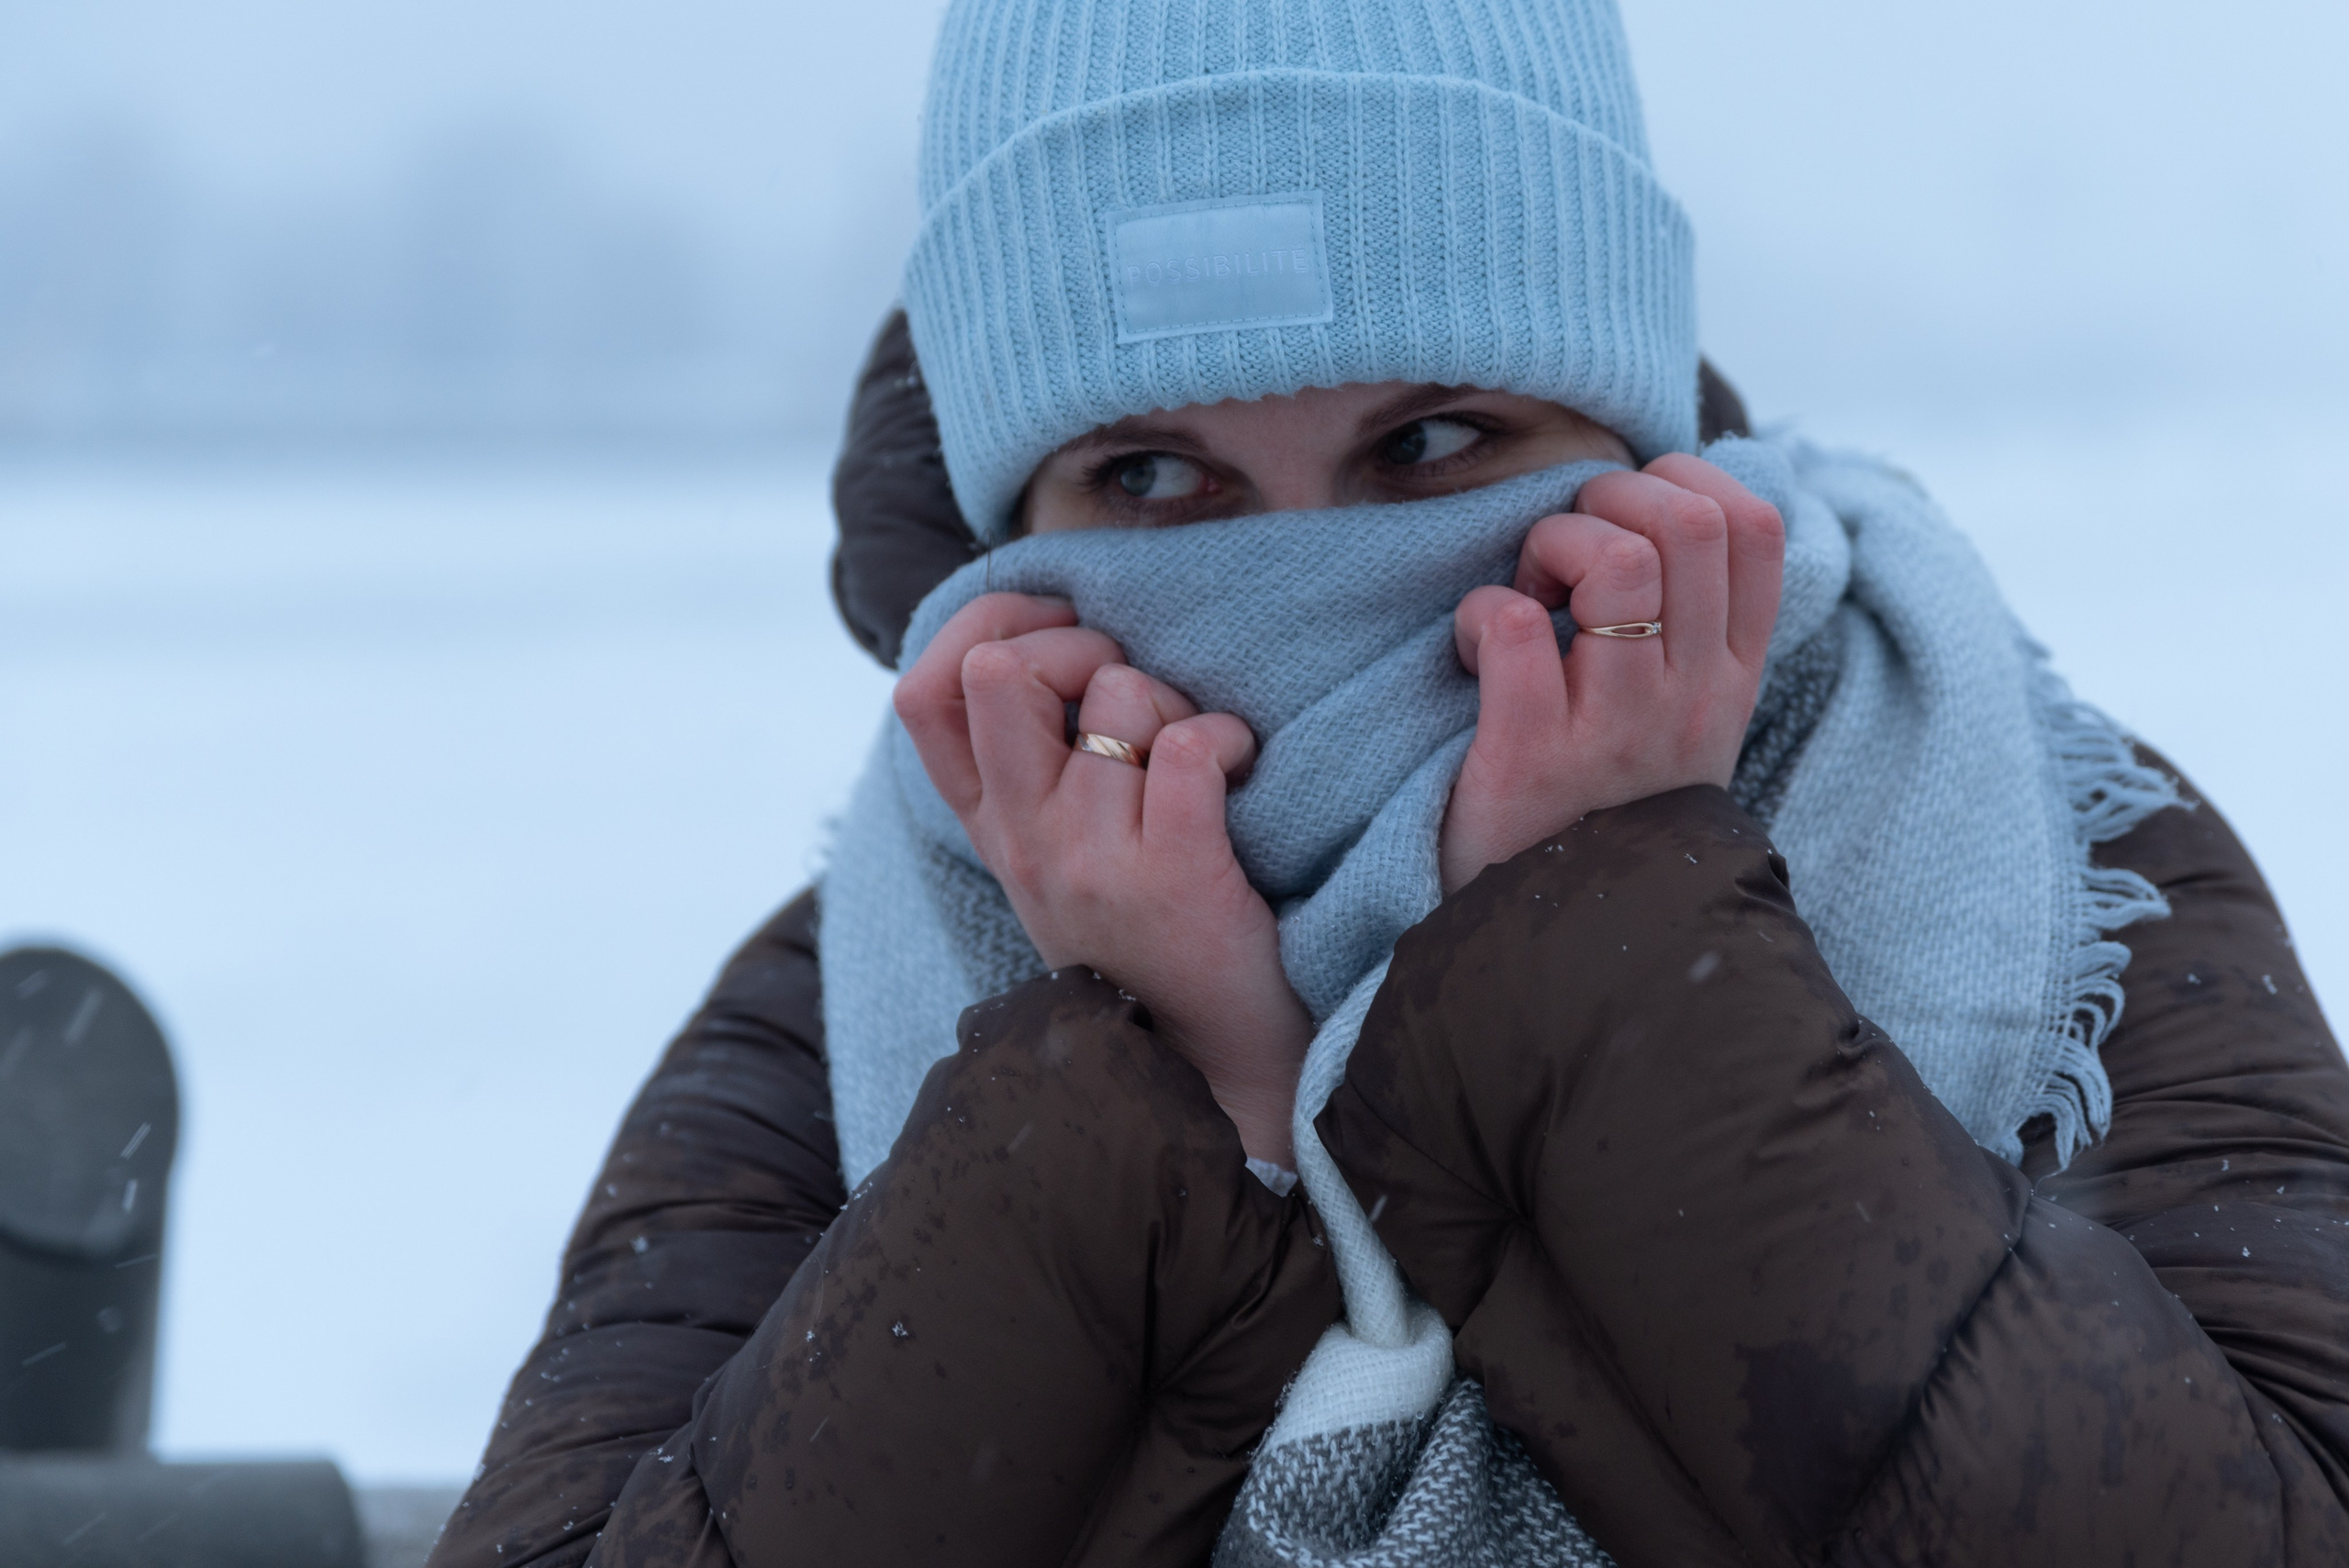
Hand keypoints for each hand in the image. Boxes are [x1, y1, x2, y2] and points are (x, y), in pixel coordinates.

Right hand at [894, 593, 1310, 1165]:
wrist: (1218, 1065)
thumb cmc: (1155, 939)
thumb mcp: (1062, 857)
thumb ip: (1035, 765)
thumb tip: (1043, 638)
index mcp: (994, 831)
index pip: (922, 696)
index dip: (984, 629)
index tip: (1059, 628)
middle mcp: (1026, 844)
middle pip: (997, 674)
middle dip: (1083, 646)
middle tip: (1137, 694)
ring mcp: (1092, 862)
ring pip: (1120, 697)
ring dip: (1180, 705)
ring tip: (1203, 763)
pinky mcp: (1172, 876)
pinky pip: (1189, 745)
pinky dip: (1230, 738)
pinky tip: (1242, 775)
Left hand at [1439, 454, 1785, 893]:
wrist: (1566, 944)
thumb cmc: (1604, 810)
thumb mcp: (1680, 722)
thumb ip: (1687, 628)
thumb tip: (1661, 505)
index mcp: (1729, 679)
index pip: (1754, 528)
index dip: (1685, 482)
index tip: (1625, 513)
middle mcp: (1688, 700)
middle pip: (1689, 525)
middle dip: (1608, 501)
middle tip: (1560, 552)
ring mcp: (1615, 731)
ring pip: (1617, 563)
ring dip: (1552, 546)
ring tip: (1527, 592)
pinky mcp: (1532, 757)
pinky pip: (1516, 628)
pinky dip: (1481, 614)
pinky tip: (1474, 651)